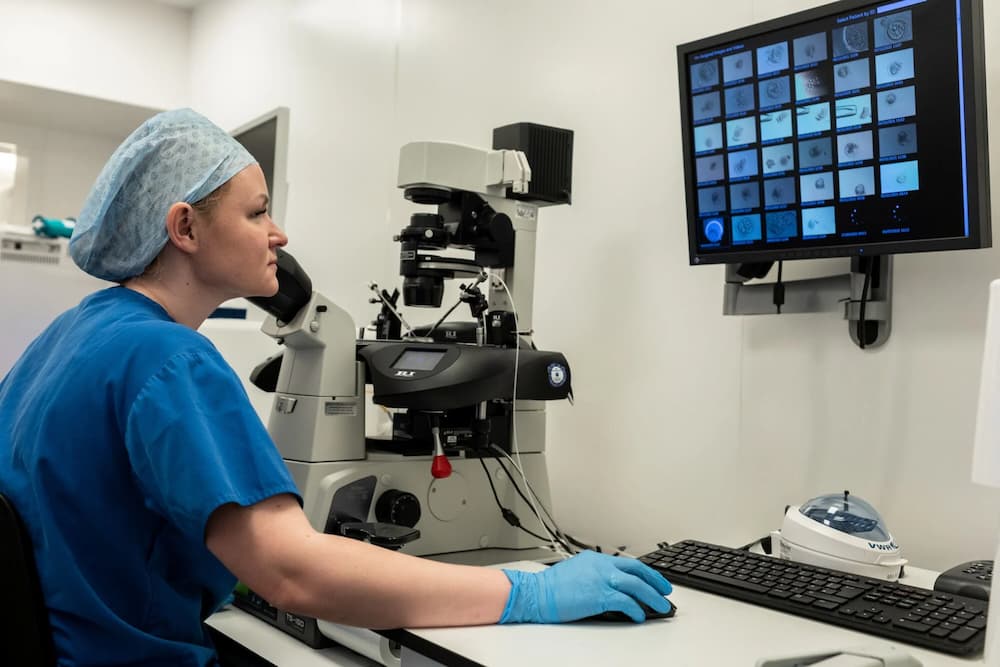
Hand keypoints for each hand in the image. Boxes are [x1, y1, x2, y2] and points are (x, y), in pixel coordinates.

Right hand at [498, 551, 672, 623]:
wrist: (536, 593)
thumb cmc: (551, 587)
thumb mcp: (576, 572)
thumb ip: (595, 574)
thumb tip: (611, 587)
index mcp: (596, 559)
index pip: (628, 563)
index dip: (645, 571)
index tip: (655, 579)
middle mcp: (601, 566)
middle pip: (637, 571)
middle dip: (655, 581)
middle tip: (666, 591)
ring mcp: (601, 579)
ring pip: (636, 585)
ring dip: (652, 597)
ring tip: (661, 607)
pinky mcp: (599, 595)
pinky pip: (625, 602)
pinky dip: (635, 609)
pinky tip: (639, 616)